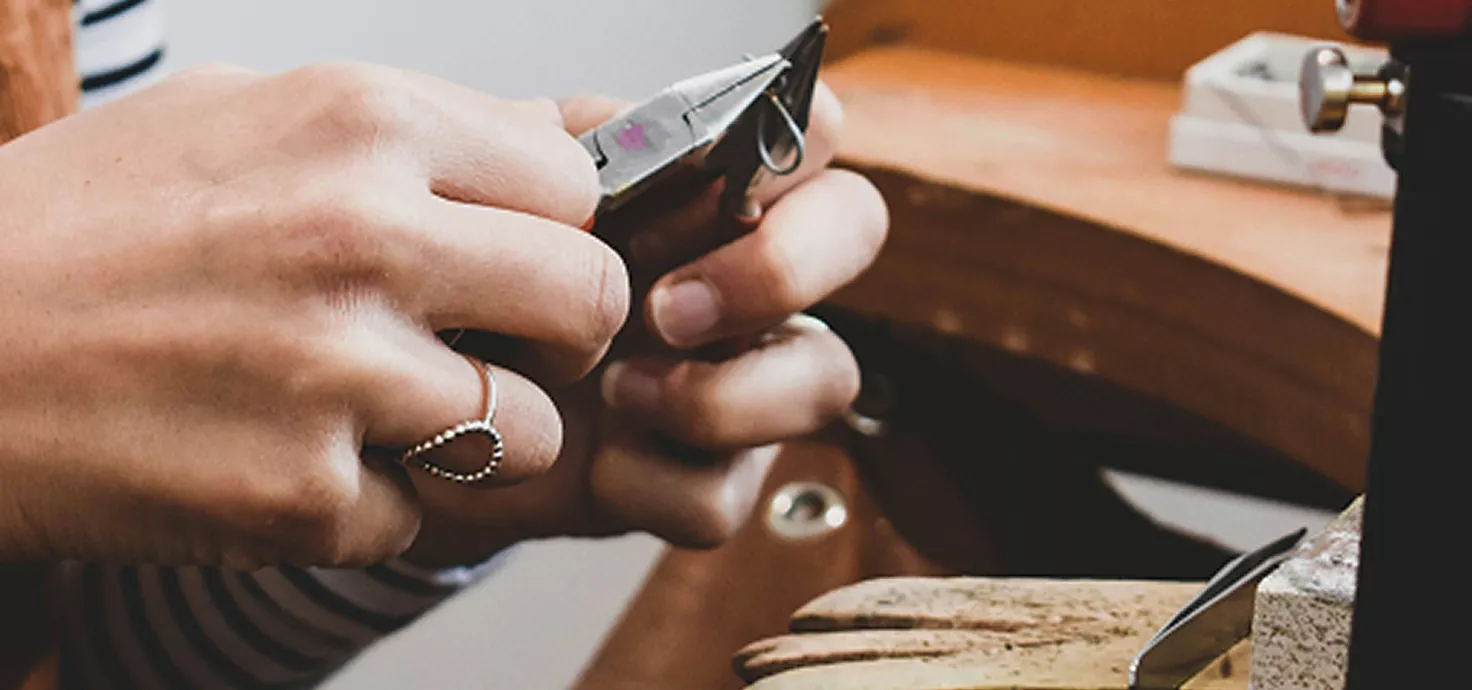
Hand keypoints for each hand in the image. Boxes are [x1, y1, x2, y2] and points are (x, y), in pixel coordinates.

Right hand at [0, 63, 628, 567]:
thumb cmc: (84, 223)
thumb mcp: (246, 113)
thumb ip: (418, 129)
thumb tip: (566, 139)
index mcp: (362, 120)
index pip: (580, 186)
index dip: (563, 231)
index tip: (523, 255)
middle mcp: (363, 237)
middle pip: (592, 301)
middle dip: (559, 333)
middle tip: (499, 342)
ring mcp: (334, 376)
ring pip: (531, 430)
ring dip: (479, 433)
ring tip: (384, 408)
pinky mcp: (298, 497)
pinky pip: (422, 515)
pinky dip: (373, 499)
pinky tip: (291, 454)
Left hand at [404, 83, 888, 565]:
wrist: (425, 412)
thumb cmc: (477, 289)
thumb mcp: (501, 201)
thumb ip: (562, 155)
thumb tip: (624, 133)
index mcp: (706, 188)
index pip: (809, 128)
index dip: (782, 149)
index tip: (693, 187)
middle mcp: (749, 275)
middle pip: (857, 228)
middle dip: (779, 268)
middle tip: (667, 307)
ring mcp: (745, 378)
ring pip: (827, 377)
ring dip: (719, 393)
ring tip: (614, 394)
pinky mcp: (709, 478)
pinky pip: (724, 491)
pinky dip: (649, 481)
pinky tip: (592, 464)